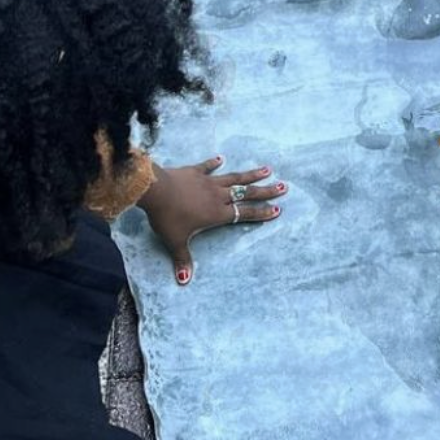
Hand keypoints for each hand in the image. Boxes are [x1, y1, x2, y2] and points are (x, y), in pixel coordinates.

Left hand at [138, 156, 286, 285]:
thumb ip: (183, 259)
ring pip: (233, 178)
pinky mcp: (194, 172)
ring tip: (266, 169)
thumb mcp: (175, 241)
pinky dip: (214, 163)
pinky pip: (207, 167)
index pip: (244, 214)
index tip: (277, 210)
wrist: (156, 190)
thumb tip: (184, 281)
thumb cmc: (168, 217)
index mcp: (216, 213)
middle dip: (265, 191)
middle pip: (245, 193)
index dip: (261, 213)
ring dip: (250, 174)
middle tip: (283, 186)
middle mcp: (217, 196)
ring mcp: (207, 182)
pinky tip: (221, 158)